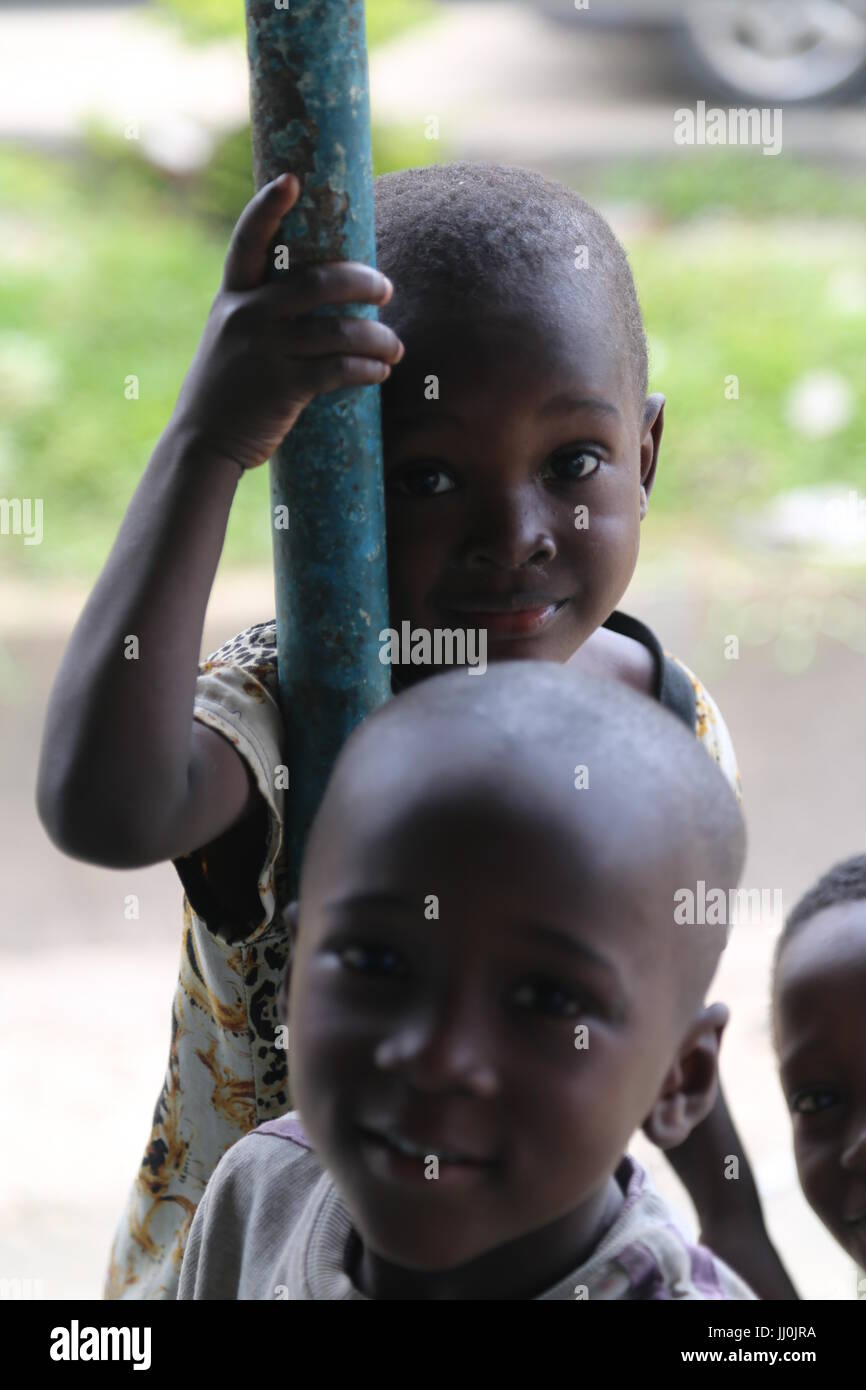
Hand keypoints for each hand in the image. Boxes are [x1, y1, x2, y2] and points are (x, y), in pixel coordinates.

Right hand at [171, 173, 403, 472]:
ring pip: (337, 331)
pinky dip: (367, 369)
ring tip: (395, 347)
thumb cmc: (228, 387)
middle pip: (315, 282)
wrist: (202, 441)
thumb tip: (318, 294)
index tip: (293, 179)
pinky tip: (381, 371)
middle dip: (360, 282)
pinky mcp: (282, 387)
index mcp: (233, 297)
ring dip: (377, 337)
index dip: (268, 207)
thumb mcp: (231, 337)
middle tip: (385, 289)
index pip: (248, 241)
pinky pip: (338, 370)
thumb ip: (262, 311)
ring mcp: (264, 351)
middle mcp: (246, 317)